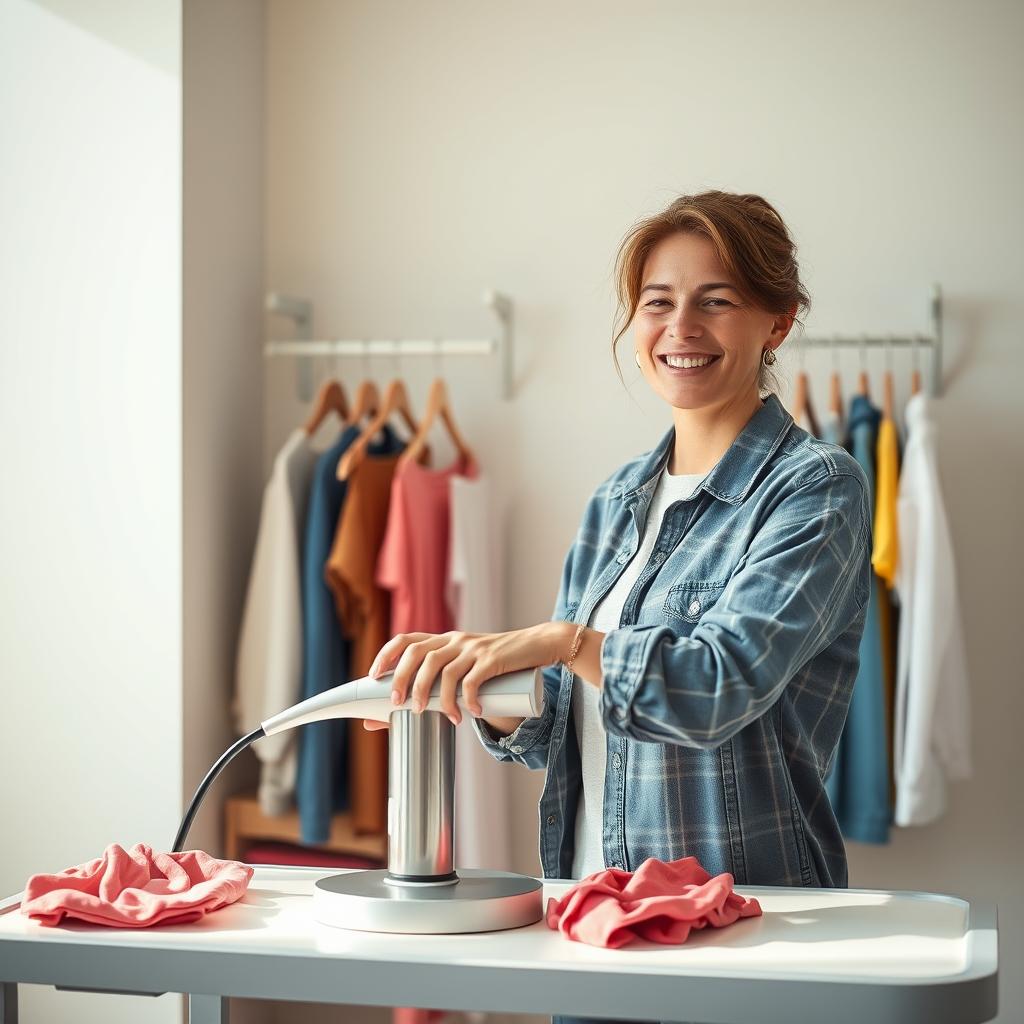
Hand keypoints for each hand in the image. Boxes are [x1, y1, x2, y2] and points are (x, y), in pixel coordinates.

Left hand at [361, 623, 568, 730]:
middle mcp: (455, 640)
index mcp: (445, 639)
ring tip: (435, 715)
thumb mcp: (469, 665)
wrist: (538, 645)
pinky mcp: (492, 659)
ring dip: (434, 696)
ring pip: (443, 669)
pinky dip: (467, 698)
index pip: (406, 639)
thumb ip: (446, 683)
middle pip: (418, 654)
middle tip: (400, 704)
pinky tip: (470, 712)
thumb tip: (415, 711)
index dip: (386, 655)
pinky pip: (472, 680)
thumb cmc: (498, 664)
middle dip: (403, 680)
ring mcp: (473, 648)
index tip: (374, 676)